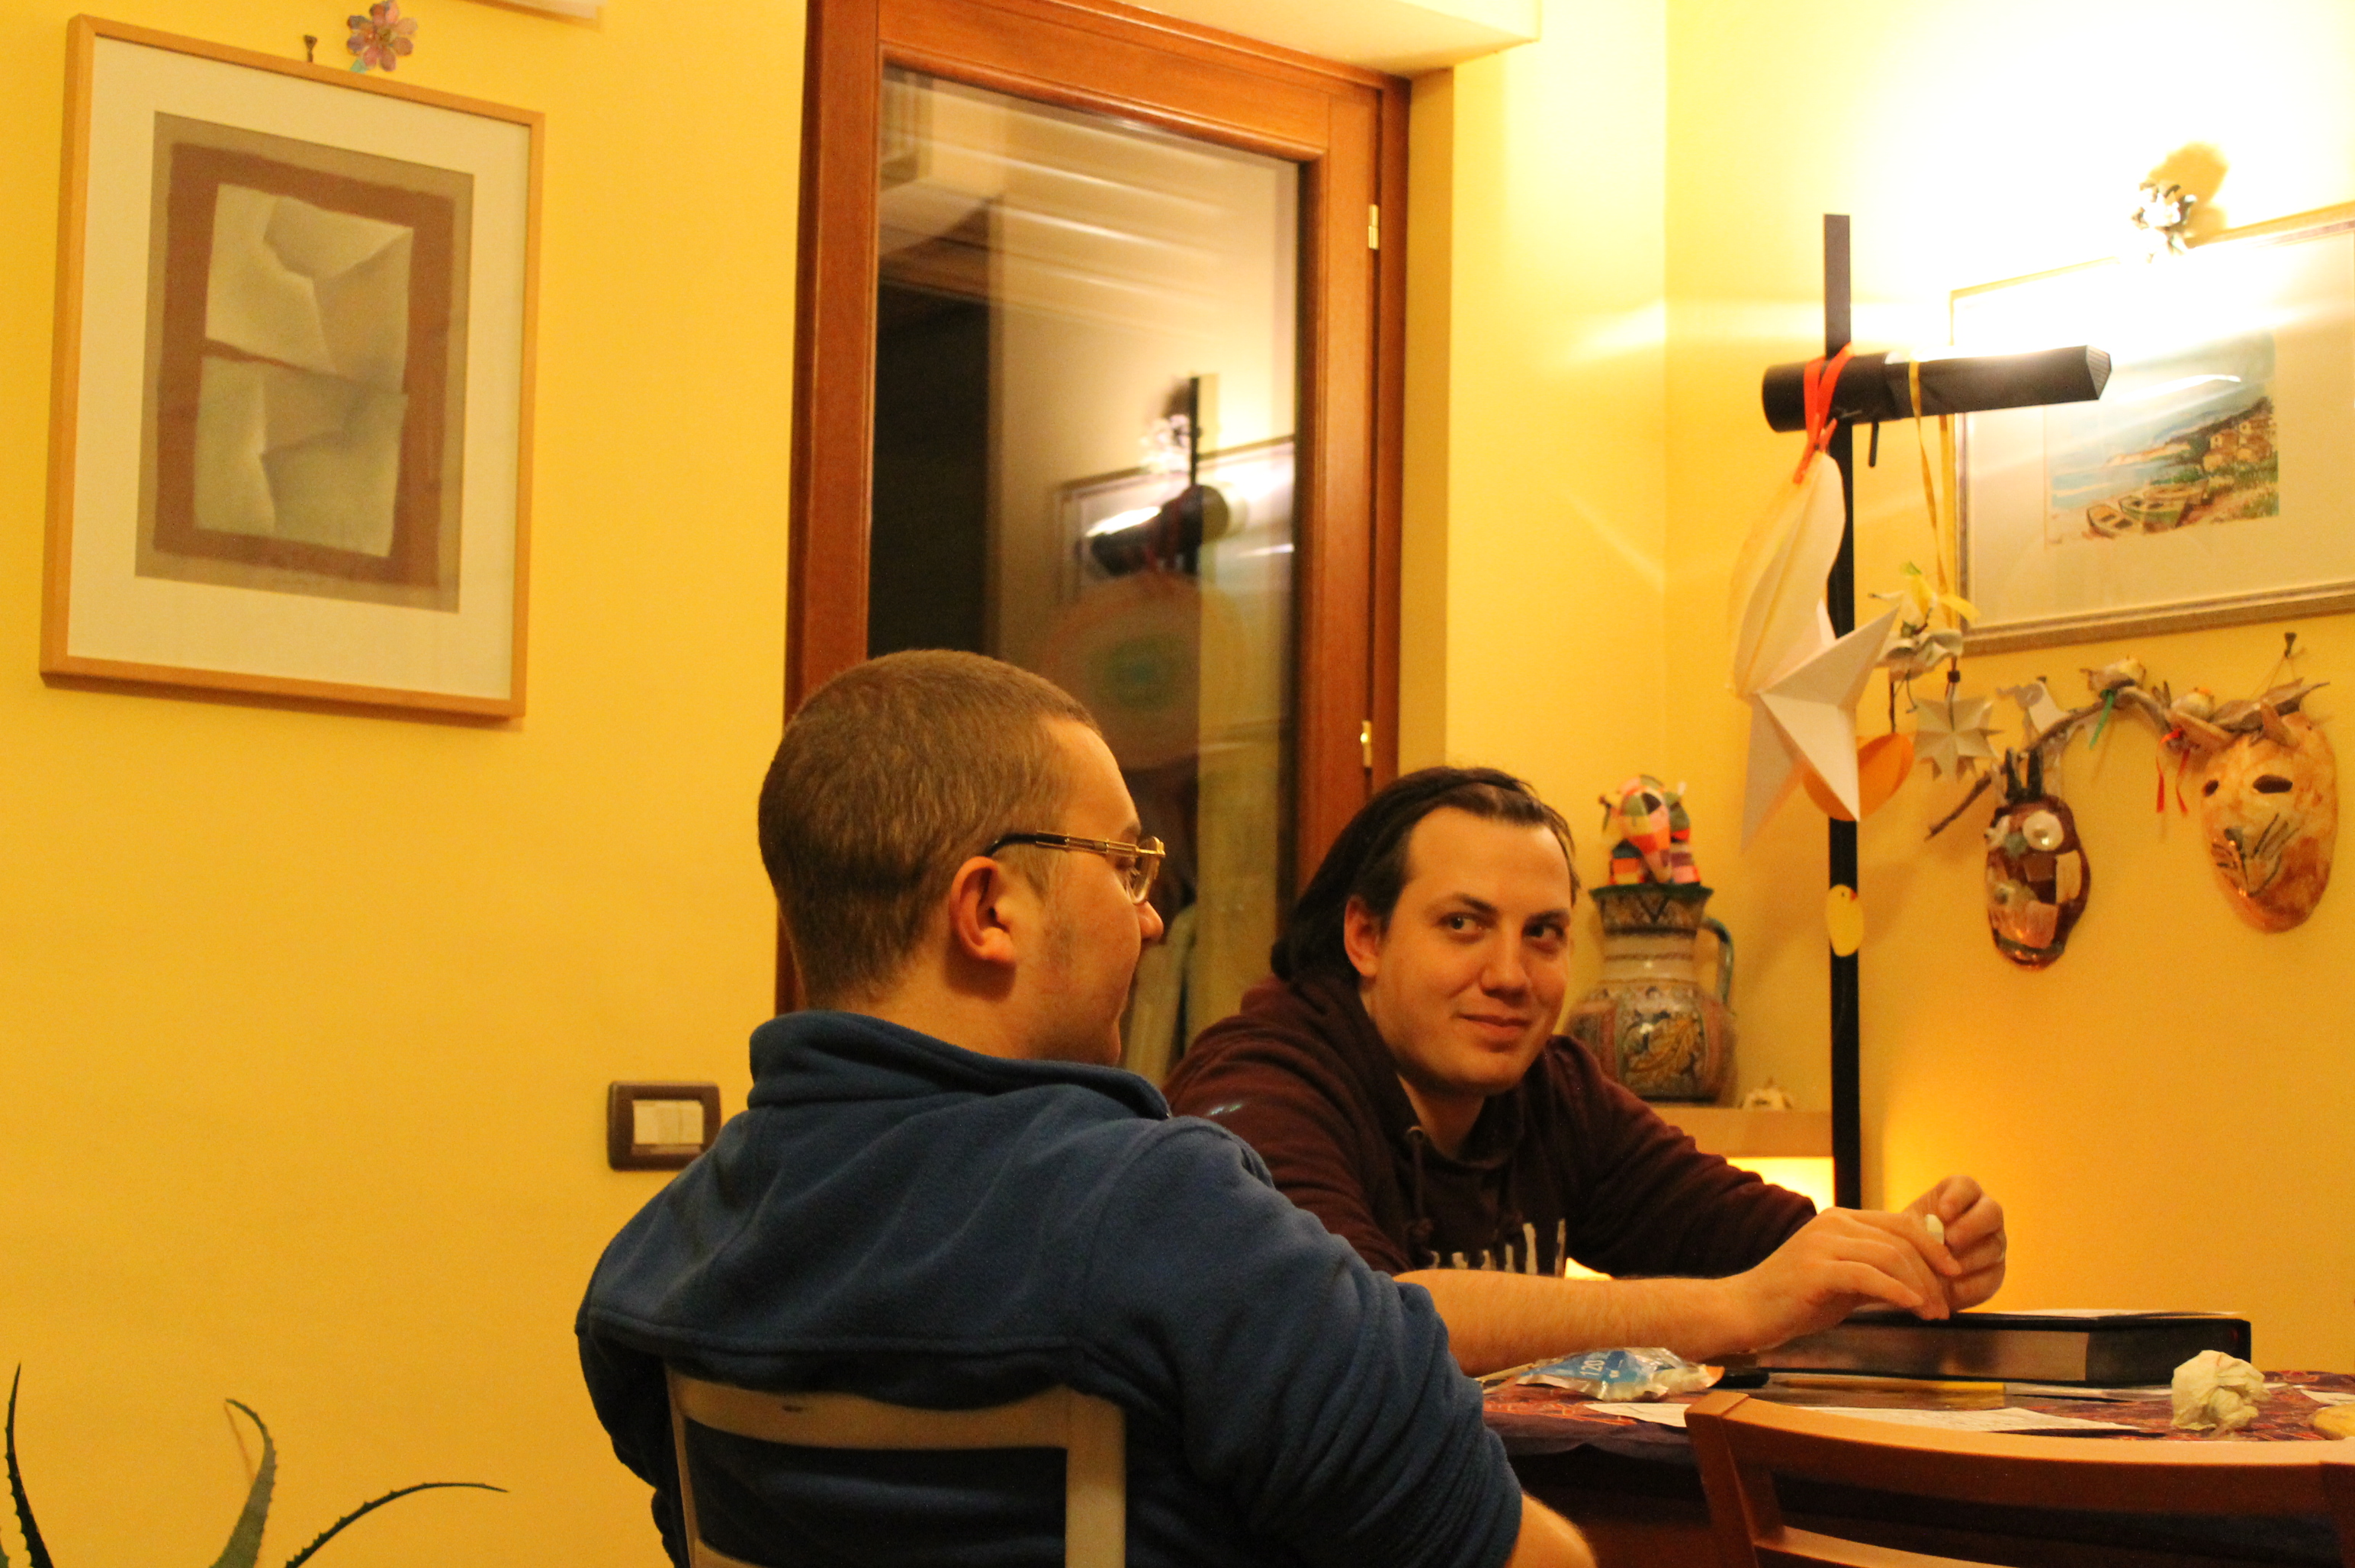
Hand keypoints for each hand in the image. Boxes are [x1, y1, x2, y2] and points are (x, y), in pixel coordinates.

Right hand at [1716, 1206, 1953, 1354]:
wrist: (1745, 1309)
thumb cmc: (1793, 1299)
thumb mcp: (1843, 1280)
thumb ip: (1876, 1271)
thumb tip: (1920, 1278)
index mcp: (1840, 1220)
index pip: (1900, 1224)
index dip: (1933, 1248)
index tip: (1953, 1275)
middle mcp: (1833, 1223)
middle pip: (1900, 1240)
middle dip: (1932, 1274)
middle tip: (1946, 1307)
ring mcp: (1822, 1243)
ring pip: (1890, 1257)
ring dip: (1920, 1288)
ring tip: (1933, 1314)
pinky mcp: (1816, 1269)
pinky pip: (1869, 1276)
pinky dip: (1898, 1292)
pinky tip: (1912, 1307)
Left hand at [1905, 1174, 2005, 1308]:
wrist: (1914, 1271)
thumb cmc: (1909, 1240)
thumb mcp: (1907, 1229)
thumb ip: (1918, 1228)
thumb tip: (1930, 1235)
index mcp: (1961, 1195)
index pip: (1967, 1186)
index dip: (1957, 1198)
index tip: (1942, 1212)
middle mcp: (1984, 1216)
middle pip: (1991, 1212)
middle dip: (1970, 1226)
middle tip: (1949, 1239)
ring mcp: (1993, 1244)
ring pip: (1993, 1247)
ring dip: (1967, 1259)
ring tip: (1943, 1269)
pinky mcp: (1994, 1273)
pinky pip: (1991, 1277)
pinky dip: (1969, 1284)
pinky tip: (1949, 1290)